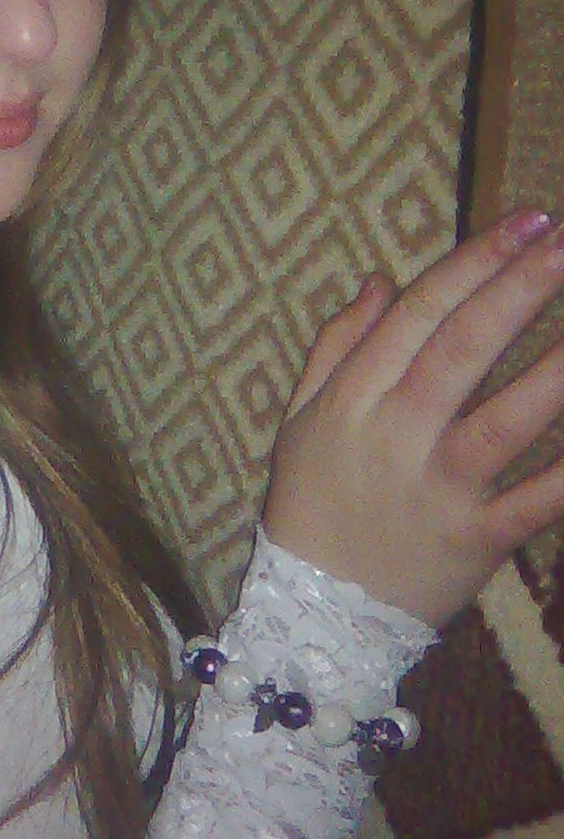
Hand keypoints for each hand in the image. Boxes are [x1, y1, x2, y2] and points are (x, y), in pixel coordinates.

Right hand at [262, 210, 563, 626]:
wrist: (314, 616)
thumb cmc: (310, 504)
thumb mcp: (300, 418)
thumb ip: (339, 346)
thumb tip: (384, 280)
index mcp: (354, 397)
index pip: (418, 314)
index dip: (474, 262)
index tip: (527, 222)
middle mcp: (397, 434)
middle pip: (463, 349)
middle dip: (520, 288)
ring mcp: (439, 489)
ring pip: (508, 419)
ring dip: (559, 371)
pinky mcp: (477, 541)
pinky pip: (537, 502)